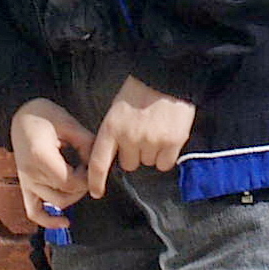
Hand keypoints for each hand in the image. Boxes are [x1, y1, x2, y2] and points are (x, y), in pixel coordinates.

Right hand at [11, 99, 94, 220]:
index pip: (70, 182)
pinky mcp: (25, 185)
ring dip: (72, 196)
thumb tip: (98, 164)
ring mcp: (26, 181)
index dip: (86, 179)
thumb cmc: (44, 115)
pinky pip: (33, 211)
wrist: (21, 114)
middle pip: (64, 194)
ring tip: (79, 180)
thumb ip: (86, 144)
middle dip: (82, 186)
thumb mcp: (69, 123)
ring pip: (55, 203)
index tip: (92, 166)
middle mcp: (31, 173)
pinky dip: (48, 221)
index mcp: (40, 157)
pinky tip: (65, 223)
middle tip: (89, 170)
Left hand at [84, 75, 196, 195]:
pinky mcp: (172, 142)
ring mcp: (151, 141)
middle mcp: (129, 138)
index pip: (99, 162)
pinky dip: (166, 155)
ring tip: (155, 130)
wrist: (167, 77)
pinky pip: (164, 164)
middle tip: (141, 134)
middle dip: (133, 154)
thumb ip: (114, 133)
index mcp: (111, 128)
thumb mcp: (117, 109)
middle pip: (129, 165)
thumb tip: (116, 158)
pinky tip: (167, 137)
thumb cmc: (140, 91)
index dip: (96, 181)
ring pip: (148, 164)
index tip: (96, 192)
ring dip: (151, 153)